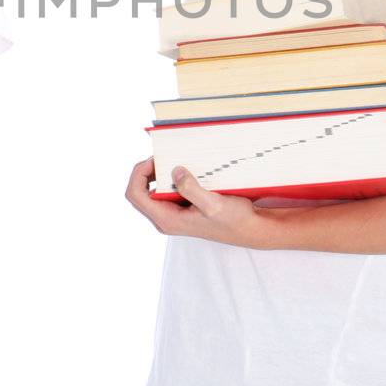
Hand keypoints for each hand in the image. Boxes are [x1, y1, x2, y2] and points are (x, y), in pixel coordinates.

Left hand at [124, 156, 268, 246]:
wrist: (249, 230)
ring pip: (152, 191)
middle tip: (163, 156)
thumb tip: (174, 172)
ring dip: (158, 174)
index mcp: (167, 219)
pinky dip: (170, 178)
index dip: (138, 174)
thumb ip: (190, 189)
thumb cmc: (233, 221)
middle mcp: (166, 218)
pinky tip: (185, 169)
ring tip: (173, 160)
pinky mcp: (182, 209)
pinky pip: (166, 192)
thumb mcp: (213, 204)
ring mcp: (173, 214)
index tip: (154, 160)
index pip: (135, 195)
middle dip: (146, 171)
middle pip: (140, 192)